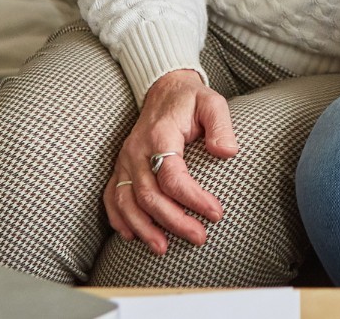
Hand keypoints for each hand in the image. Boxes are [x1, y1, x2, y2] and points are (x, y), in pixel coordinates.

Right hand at [104, 69, 236, 254]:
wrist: (164, 90)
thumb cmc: (191, 100)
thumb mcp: (212, 102)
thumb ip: (221, 125)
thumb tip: (227, 152)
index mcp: (160, 135)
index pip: (172, 175)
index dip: (193, 198)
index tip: (216, 213)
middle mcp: (137, 150)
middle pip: (149, 195)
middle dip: (174, 221)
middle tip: (199, 237)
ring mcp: (125, 160)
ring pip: (126, 201)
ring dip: (143, 228)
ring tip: (163, 248)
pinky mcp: (121, 167)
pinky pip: (112, 196)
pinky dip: (119, 218)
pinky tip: (132, 235)